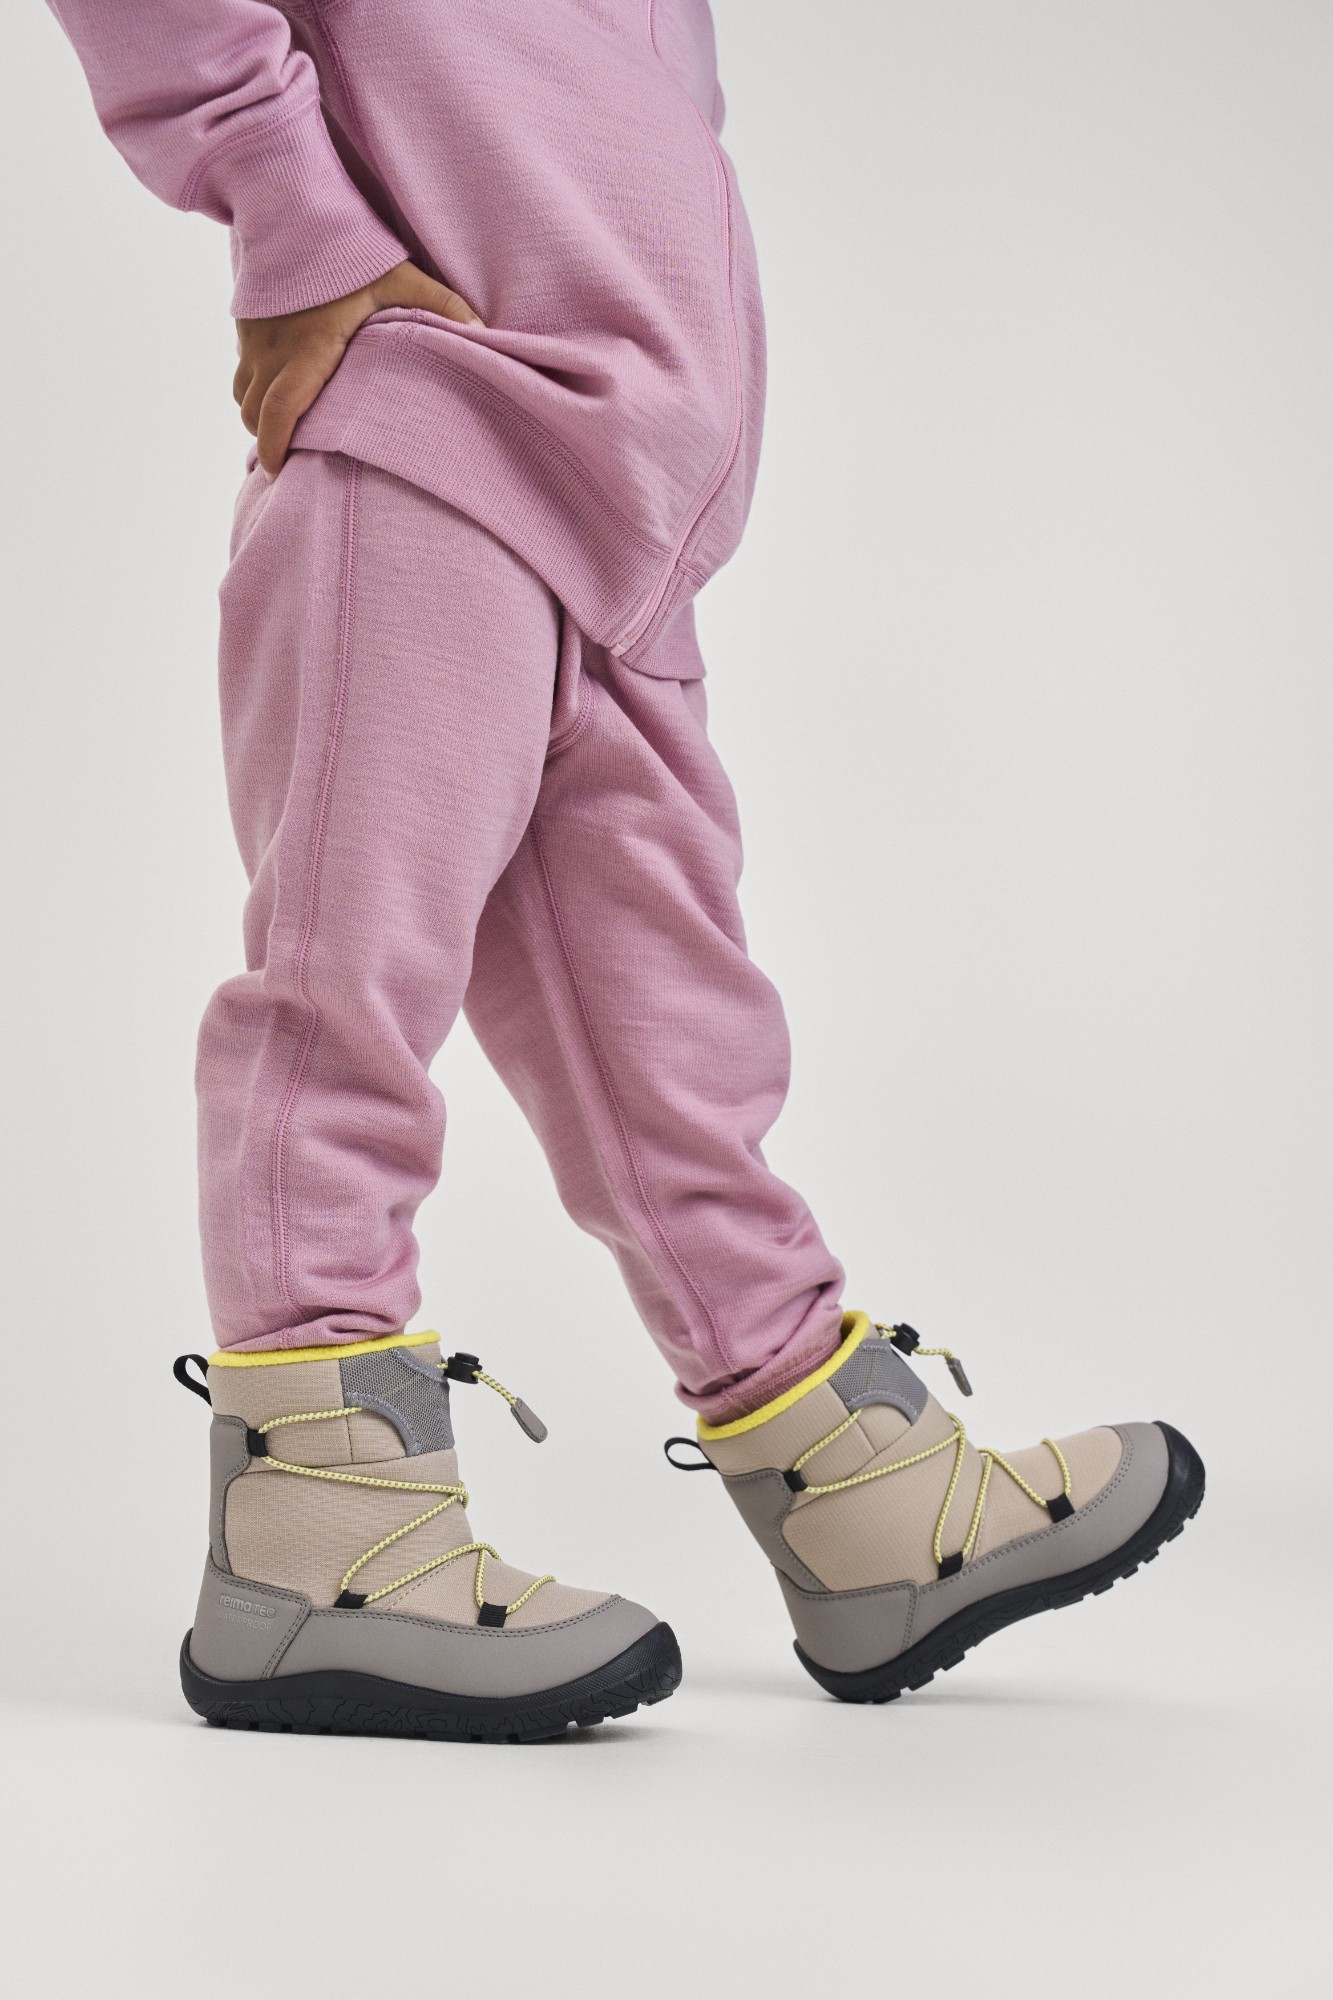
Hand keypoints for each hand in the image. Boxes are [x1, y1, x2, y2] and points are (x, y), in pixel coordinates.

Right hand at [234, 260, 482, 475]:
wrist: (291, 205)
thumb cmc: (347, 247)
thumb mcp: (400, 276)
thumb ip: (442, 303)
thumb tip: (483, 332)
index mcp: (309, 347)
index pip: (279, 409)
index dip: (273, 445)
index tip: (275, 469)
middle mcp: (273, 348)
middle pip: (253, 411)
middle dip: (265, 438)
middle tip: (286, 457)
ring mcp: (254, 337)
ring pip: (241, 394)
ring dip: (257, 415)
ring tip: (280, 429)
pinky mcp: (246, 323)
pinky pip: (240, 370)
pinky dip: (252, 389)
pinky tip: (273, 391)